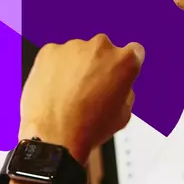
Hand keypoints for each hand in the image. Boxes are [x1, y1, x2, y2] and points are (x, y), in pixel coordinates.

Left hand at [19, 35, 143, 160]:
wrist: (54, 136)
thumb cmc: (88, 128)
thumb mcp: (124, 114)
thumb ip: (125, 90)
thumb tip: (118, 85)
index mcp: (125, 61)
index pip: (134, 51)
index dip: (125, 65)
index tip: (118, 71)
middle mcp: (100, 47)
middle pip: (103, 50)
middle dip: (99, 65)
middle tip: (90, 89)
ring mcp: (74, 47)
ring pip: (78, 53)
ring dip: (76, 67)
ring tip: (70, 93)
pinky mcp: (49, 51)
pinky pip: (56, 56)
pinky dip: (56, 68)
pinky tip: (55, 88)